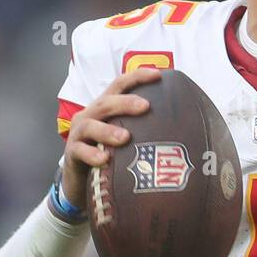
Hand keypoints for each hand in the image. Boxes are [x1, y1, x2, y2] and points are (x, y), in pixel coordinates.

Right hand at [61, 67, 161, 207]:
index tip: (158, 75)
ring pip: (90, 126)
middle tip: (145, 106)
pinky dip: (92, 154)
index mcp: (105, 108)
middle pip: (105, 103)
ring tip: (125, 137)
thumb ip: (145, 129)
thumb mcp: (126, 138)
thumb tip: (184, 128)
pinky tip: (105, 159)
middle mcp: (90, 116)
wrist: (81, 181)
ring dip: (108, 130)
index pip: (119, 85)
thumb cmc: (110, 155)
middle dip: (125, 102)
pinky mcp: (72, 154)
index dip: (136, 77)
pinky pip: (80, 152)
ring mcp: (79, 135)